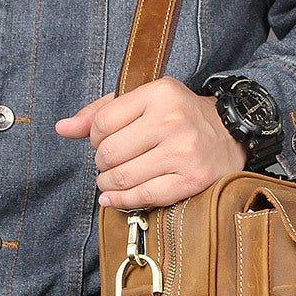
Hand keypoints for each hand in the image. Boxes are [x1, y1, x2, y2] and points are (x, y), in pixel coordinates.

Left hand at [55, 77, 246, 208]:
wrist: (232, 134)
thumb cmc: (182, 117)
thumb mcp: (146, 100)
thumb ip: (102, 111)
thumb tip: (63, 128)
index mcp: (159, 94)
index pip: (102, 123)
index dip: (93, 138)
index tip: (103, 143)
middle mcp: (172, 121)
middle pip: (110, 153)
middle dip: (102, 163)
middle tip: (109, 164)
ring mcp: (184, 152)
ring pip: (124, 177)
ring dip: (109, 184)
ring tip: (111, 181)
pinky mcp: (193, 179)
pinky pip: (146, 196)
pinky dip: (123, 201)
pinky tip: (115, 199)